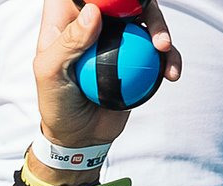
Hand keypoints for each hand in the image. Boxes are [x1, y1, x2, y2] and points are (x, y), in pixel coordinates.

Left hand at [33, 0, 180, 152]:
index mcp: (67, 18)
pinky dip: (169, 57)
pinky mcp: (138, 56)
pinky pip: (159, 50)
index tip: (115, 3)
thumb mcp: (51, 73)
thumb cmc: (57, 102)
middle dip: (142, 3)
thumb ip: (68, 42)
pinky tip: (171, 71)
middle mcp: (95, 21)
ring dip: (162, 28)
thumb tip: (94, 13)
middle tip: (149, 19)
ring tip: (164, 48)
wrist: (81, 135)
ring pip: (146, 17)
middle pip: (123, 0)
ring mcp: (119, 37)